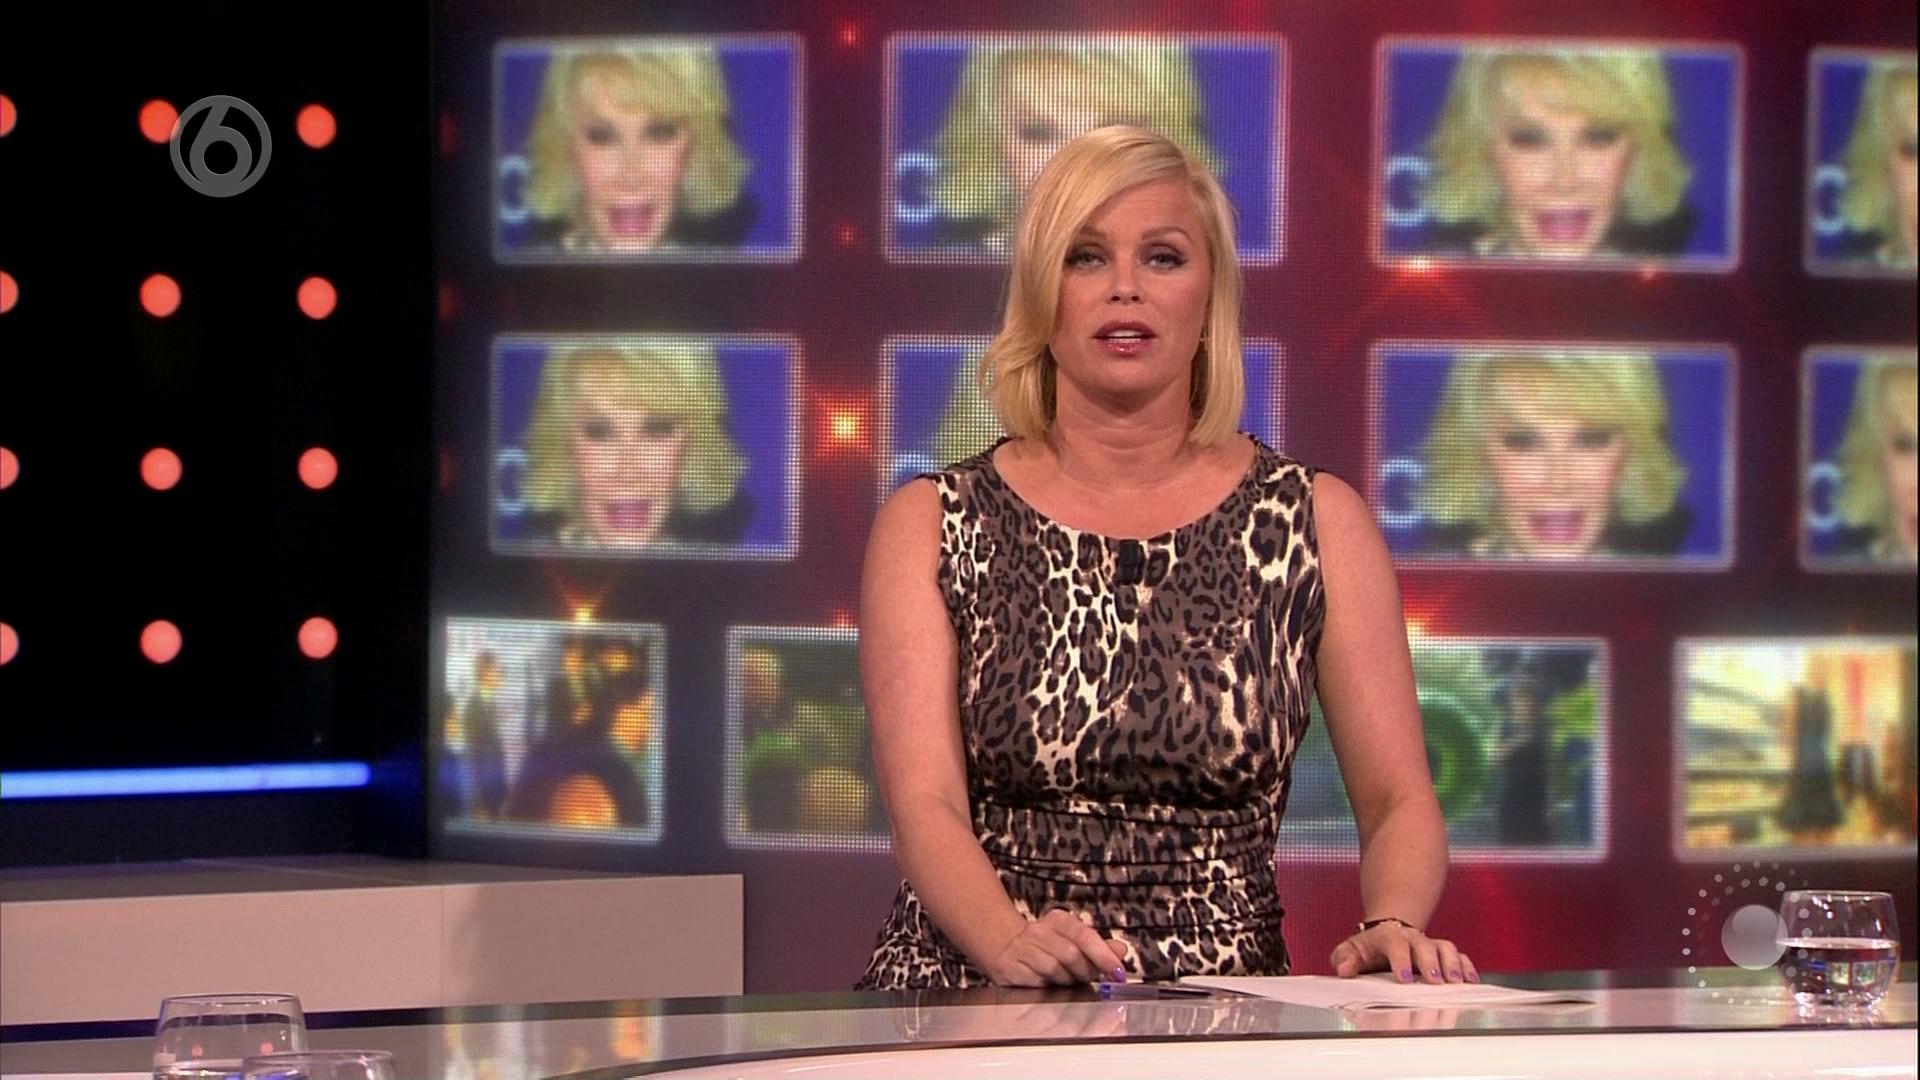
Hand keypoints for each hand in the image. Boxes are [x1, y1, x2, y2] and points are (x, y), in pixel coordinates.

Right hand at [983, 909, 1131, 986]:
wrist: (1003, 946)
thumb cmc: (1045, 946)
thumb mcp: (1073, 939)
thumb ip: (1099, 947)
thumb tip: (1120, 950)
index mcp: (1059, 920)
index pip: (1085, 936)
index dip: (1104, 956)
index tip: (1118, 973)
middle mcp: (1038, 931)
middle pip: (1072, 956)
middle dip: (1084, 972)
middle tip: (1086, 977)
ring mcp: (1022, 948)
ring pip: (1055, 971)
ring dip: (1065, 980)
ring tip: (1063, 977)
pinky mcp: (1010, 967)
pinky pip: (1038, 982)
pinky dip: (1047, 986)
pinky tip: (1045, 981)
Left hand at [1330, 922, 1476, 983]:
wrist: (1386, 933)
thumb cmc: (1368, 948)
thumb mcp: (1351, 950)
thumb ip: (1344, 958)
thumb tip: (1344, 969)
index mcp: (1388, 937)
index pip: (1395, 944)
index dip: (1401, 960)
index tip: (1404, 978)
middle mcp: (1412, 938)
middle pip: (1425, 945)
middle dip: (1431, 962)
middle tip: (1436, 981)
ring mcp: (1429, 944)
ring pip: (1445, 947)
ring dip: (1452, 964)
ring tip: (1457, 982)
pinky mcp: (1443, 952)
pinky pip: (1458, 956)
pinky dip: (1467, 967)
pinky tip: (1472, 981)